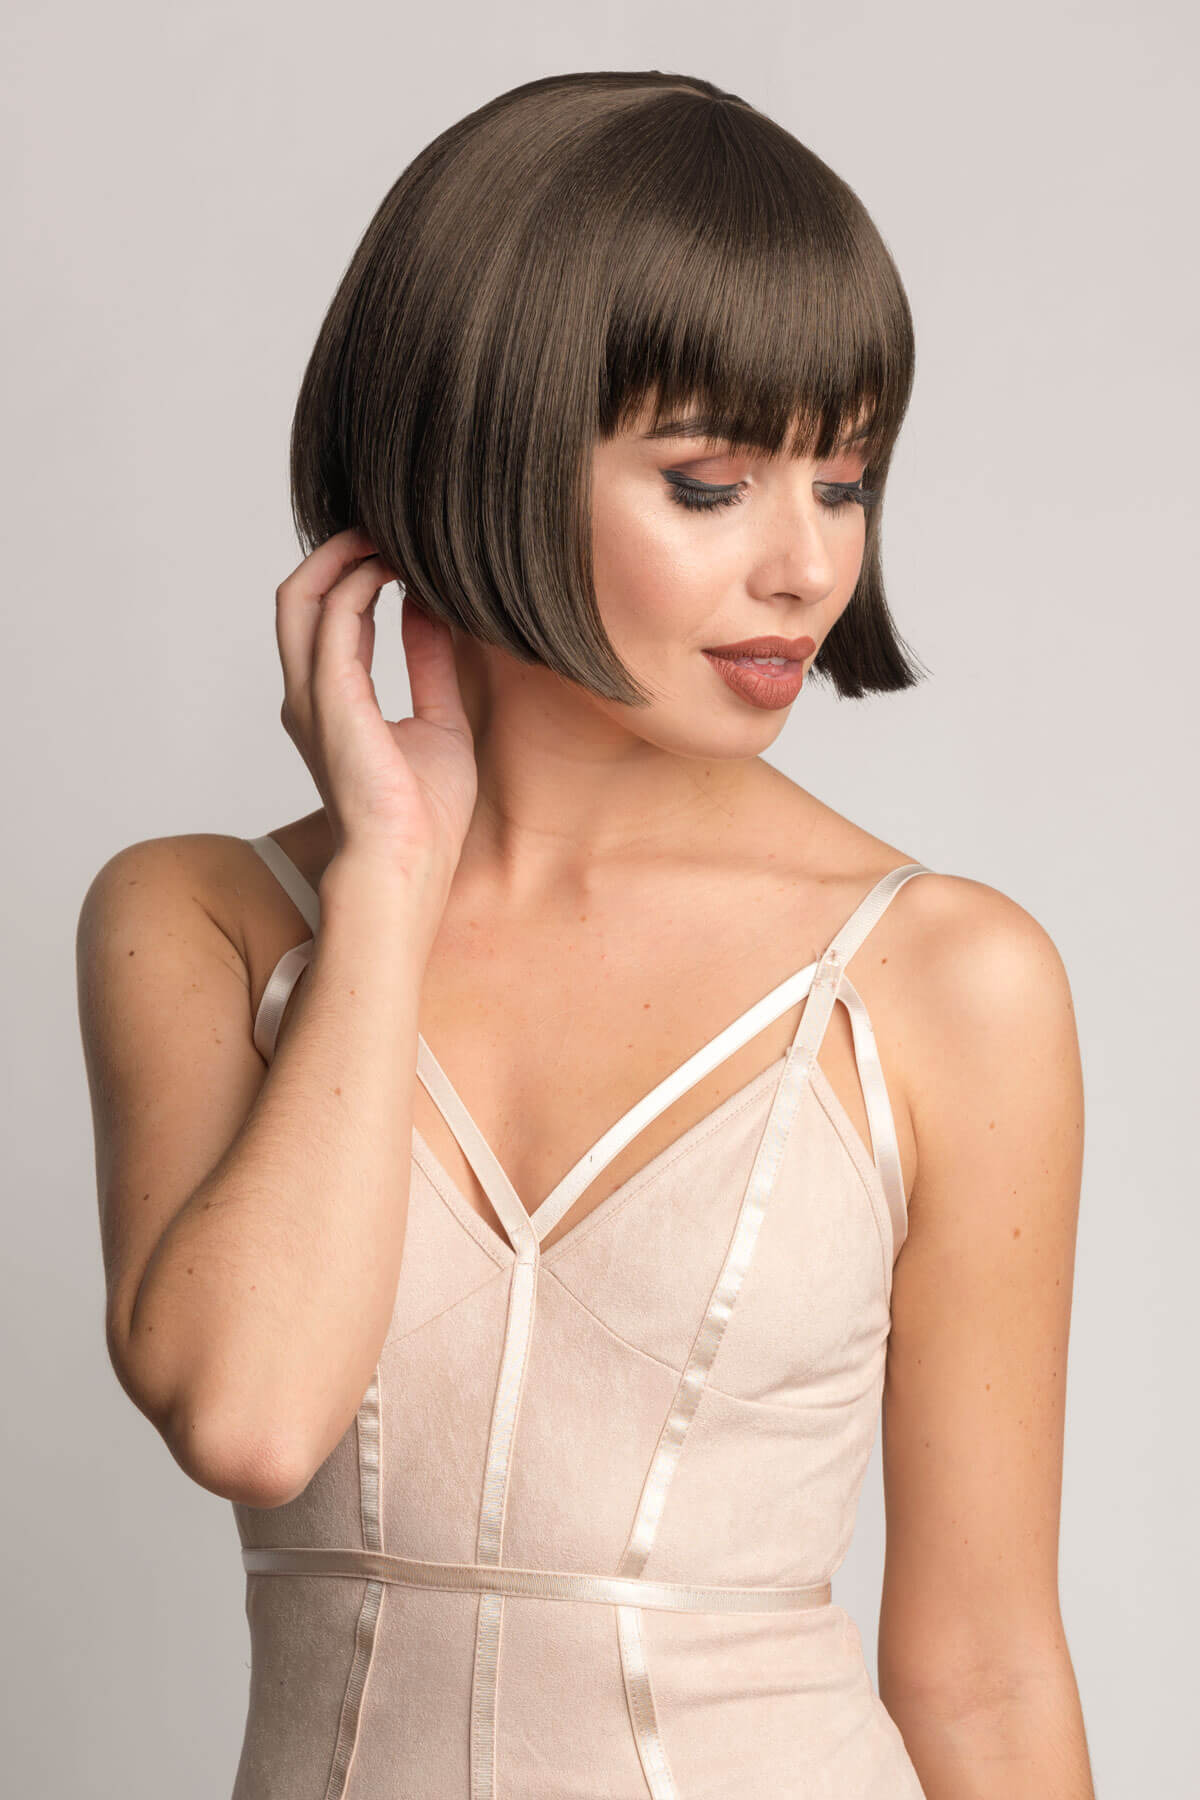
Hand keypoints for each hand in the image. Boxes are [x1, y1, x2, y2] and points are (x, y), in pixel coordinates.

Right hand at [274, 527, 476, 887]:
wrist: (409, 863)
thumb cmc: (424, 813)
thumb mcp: (440, 720)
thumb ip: (430, 664)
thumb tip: (431, 610)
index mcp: (331, 704)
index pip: (329, 620)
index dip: (359, 576)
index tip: (402, 552)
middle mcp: (310, 696)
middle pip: (299, 598)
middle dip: (336, 552)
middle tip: (385, 528)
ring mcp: (313, 697)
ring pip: (301, 598)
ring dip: (343, 557)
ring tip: (387, 535)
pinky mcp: (331, 700)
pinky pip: (332, 620)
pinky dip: (359, 584)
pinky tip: (396, 571)